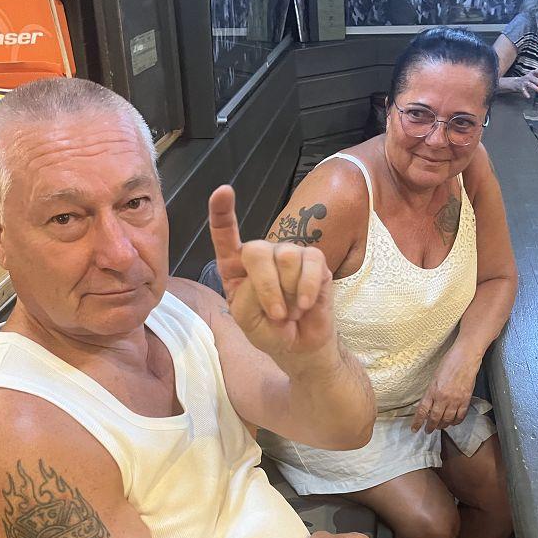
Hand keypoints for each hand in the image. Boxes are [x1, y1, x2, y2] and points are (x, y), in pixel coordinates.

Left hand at [208, 184, 334, 357]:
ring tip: (291, 310)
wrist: (299, 346)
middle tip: (275, 314)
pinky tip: (305, 305)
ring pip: (286, 257)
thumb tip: (271, 275)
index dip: (222, 212)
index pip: (225, 234)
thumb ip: (248, 296)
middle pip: (257, 250)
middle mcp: (261, 255)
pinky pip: (312, 263)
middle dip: (266, 286)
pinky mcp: (315, 261)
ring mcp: (288, 255)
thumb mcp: (246, 320)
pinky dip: (307, 289)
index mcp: (236, 267)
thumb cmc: (268, 330)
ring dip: (289, 294)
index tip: (223, 192)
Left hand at [411, 348, 480, 433]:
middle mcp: (442, 398)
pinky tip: (453, 423)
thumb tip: (428, 404)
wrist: (465, 358)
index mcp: (432, 391)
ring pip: (447, 419)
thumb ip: (431, 392)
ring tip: (440, 427)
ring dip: (443, 425)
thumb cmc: (448, 363)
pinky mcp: (466, 400)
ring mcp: (455, 400)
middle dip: (430, 427)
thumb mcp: (434, 378)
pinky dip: (456, 422)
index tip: (414, 429)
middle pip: (435, 418)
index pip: (422, 411)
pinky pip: (460, 416)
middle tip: (428, 431)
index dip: (418, 422)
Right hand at [511, 70, 537, 98]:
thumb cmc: (528, 80)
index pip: (536, 71)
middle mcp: (528, 76)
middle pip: (535, 79)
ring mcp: (524, 82)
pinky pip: (524, 90)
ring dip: (535, 88)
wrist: (516, 83)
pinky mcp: (521, 87)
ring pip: (530, 84)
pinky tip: (528, 96)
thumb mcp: (534, 78)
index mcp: (532, 73)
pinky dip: (526, 93)